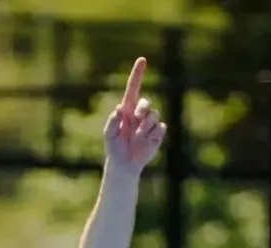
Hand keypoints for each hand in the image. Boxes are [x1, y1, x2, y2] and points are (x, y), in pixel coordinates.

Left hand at [103, 57, 165, 173]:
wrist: (124, 165)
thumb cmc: (114, 148)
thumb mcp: (109, 136)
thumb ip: (112, 123)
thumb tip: (118, 110)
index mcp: (127, 110)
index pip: (134, 88)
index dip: (138, 74)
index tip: (142, 60)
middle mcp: (140, 114)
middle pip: (146, 102)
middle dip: (143, 108)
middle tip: (136, 117)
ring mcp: (149, 123)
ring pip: (154, 115)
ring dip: (146, 126)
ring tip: (138, 136)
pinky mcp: (158, 133)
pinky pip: (160, 128)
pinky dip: (153, 135)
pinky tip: (146, 142)